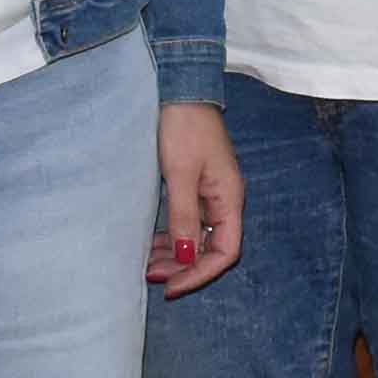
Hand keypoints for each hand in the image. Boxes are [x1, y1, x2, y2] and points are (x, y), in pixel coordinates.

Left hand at [149, 101, 244, 296]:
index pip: (225, 252)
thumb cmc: (185, 128)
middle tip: (151, 275)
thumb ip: (184, 217)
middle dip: (184, 267)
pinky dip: (172, 237)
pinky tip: (154, 243)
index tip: (171, 286)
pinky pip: (189, 222)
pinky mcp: (196, 186)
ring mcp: (211, 194)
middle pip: (212, 249)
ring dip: (176, 254)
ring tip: (147, 263)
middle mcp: (224, 200)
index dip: (199, 274)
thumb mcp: (181, 174)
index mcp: (230, 199)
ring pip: (198, 238)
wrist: (183, 91)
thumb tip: (185, 257)